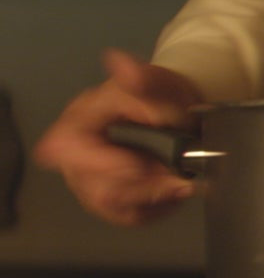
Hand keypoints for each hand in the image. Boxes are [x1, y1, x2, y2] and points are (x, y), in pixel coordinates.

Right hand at [32, 49, 202, 225]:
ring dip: (150, 198)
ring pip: (111, 206)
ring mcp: (92, 180)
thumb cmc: (162, 95)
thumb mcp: (156, 81)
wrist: (179, 110)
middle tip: (175, 177)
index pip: (68, 151)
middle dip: (139, 186)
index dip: (102, 163)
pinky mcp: (112, 198)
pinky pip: (127, 215)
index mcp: (78, 122)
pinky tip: (173, 193)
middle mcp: (77, 155)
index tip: (140, 166)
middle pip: (94, 188)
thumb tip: (121, 62)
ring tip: (180, 183)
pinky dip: (154, 208)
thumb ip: (140, 78)